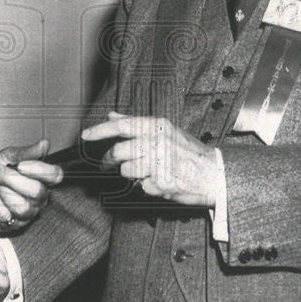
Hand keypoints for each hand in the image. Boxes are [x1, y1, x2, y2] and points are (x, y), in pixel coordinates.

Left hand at [0, 139, 62, 233]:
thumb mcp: (9, 156)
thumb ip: (27, 152)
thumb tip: (44, 144)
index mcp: (42, 179)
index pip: (55, 176)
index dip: (40, 170)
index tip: (21, 165)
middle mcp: (39, 199)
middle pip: (37, 192)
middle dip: (12, 179)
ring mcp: (27, 214)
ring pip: (22, 207)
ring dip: (2, 192)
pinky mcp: (12, 225)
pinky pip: (5, 217)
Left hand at [81, 112, 221, 207]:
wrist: (214, 174)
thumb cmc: (188, 152)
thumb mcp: (165, 130)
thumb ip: (136, 124)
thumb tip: (111, 115)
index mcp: (157, 126)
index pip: (121, 125)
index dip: (99, 131)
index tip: (86, 136)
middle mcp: (157, 142)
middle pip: (118, 151)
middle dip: (109, 160)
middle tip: (107, 164)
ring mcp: (160, 163)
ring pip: (126, 170)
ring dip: (130, 174)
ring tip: (144, 172)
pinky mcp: (162, 183)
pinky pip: (140, 185)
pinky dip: (144, 186)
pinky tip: (157, 181)